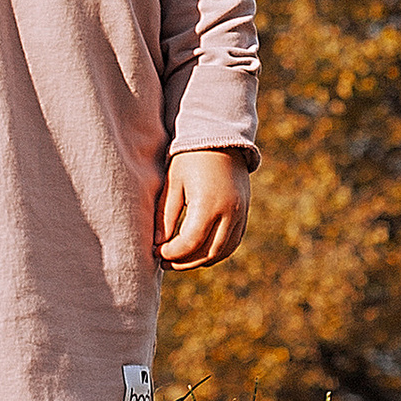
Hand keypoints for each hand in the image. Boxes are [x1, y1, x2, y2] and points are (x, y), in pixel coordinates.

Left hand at [158, 147, 250, 267]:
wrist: (220, 139)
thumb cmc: (190, 158)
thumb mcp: (173, 183)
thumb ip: (166, 215)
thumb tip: (158, 244)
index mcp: (209, 203)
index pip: (190, 242)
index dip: (171, 253)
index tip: (156, 253)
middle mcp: (230, 212)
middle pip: (208, 253)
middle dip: (184, 262)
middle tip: (163, 262)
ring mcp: (241, 214)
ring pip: (222, 252)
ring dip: (200, 261)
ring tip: (178, 259)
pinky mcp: (244, 213)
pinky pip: (232, 243)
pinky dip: (216, 252)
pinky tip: (197, 252)